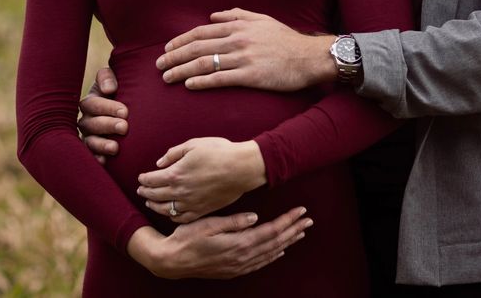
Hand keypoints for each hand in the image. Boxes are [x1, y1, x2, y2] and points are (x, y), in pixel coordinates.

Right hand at [78, 66, 128, 162]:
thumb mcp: (111, 80)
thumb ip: (107, 78)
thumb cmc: (119, 91)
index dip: (107, 107)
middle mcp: (86, 120)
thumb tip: (109, 89)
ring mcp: (88, 137)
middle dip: (108, 125)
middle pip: (91, 124)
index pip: (93, 104)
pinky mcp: (92, 151)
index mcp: (90, 102)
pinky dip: (96, 158)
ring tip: (115, 148)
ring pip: (89, 141)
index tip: (125, 111)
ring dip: (101, 144)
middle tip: (124, 127)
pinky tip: (104, 161)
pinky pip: (90, 156)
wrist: (126, 110)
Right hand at [127, 207, 312, 279]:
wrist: (171, 261)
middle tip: (308, 220)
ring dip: (287, 242)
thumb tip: (255, 217)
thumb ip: (233, 222)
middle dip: (293, 230)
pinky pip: (260, 263)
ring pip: (270, 254)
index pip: (270, 231)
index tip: (300, 210)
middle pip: (275, 243)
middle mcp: (242, 257)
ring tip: (300, 232)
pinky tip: (279, 251)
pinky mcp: (233, 270)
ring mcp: (238, 266)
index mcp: (238, 243)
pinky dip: (272, 256)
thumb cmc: (186, 238)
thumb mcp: (207, 224)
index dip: (287, 220)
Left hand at [138, 137, 266, 221]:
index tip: (141, 178)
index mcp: (175, 174)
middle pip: (156, 195)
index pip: (152, 180)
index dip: (144, 179)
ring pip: (166, 209)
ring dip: (155, 206)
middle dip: (146, 192)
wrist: (241, 168)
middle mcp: (180, 192)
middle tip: (141, 190)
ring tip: (149, 203)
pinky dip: (172, 216)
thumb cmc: (218, 152)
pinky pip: (182, 218)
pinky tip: (169, 213)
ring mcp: (191, 203)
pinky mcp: (202, 210)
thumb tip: (159, 163)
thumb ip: (173, 153)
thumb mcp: (193, 144)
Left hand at [156, 8, 336, 90]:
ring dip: (181, 70)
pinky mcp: (250, 76)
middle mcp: (237, 40)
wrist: (309, 57)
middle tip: (159, 65)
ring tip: (167, 78)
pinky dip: (201, 82)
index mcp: (239, 26)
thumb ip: (237, 15)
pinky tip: (189, 85)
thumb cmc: (286, 40)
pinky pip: (220, 79)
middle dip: (174, 56)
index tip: (167, 49)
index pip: (201, 32)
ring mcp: (243, 58)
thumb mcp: (262, 20)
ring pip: (204, 63)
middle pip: (197, 47)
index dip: (181, 40)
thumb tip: (214, 15)